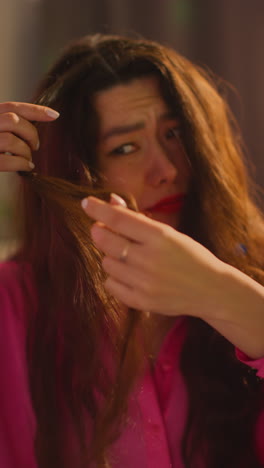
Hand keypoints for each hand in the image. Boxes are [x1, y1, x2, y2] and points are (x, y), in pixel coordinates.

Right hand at [0, 102, 58, 171]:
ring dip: (26, 152)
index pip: (11, 106)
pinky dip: (21, 164)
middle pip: (13, 121)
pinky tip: (26, 167)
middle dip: (31, 134)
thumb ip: (5, 127)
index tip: (54, 115)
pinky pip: (6, 161)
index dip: (35, 110)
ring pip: (11, 140)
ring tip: (27, 159)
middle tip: (35, 146)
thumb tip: (31, 130)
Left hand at [82, 195, 224, 316]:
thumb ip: (138, 220)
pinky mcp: (140, 301)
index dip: (98, 209)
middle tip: (102, 230)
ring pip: (106, 263)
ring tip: (127, 256)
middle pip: (105, 241)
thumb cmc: (190, 256)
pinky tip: (129, 274)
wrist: (210, 289)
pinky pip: (110, 284)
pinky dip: (114, 277)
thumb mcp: (169, 233)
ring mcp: (143, 283)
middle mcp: (149, 259)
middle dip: (99, 232)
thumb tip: (111, 201)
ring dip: (110, 256)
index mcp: (159, 237)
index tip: (86, 203)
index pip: (118, 219)